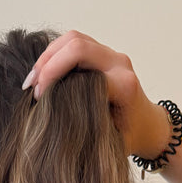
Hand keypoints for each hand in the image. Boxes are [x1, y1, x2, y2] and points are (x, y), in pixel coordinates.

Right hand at [21, 30, 169, 157]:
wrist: (148, 126)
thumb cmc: (130, 137)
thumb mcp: (111, 144)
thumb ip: (87, 133)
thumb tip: (52, 125)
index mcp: (124, 86)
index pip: (85, 72)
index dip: (56, 80)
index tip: (40, 101)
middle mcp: (119, 64)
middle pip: (77, 45)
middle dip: (49, 64)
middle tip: (33, 88)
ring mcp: (112, 55)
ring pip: (73, 39)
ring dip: (48, 57)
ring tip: (33, 80)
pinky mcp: (103, 53)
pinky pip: (75, 42)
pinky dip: (55, 55)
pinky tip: (42, 73)